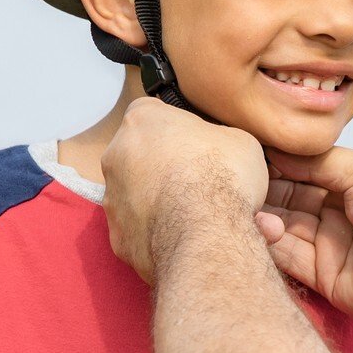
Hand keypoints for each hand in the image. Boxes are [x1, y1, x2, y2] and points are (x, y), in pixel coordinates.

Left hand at [102, 98, 266, 282]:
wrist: (208, 234)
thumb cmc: (223, 177)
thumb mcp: (240, 140)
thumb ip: (217, 139)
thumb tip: (218, 150)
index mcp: (142, 121)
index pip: (153, 113)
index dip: (177, 130)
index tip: (196, 145)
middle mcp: (116, 156)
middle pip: (139, 156)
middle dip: (163, 167)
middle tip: (197, 182)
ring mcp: (112, 200)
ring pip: (135, 197)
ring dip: (158, 202)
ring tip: (194, 215)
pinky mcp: (118, 238)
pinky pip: (138, 232)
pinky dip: (157, 235)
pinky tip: (183, 239)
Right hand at [260, 148, 352, 352]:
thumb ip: (319, 161)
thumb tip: (281, 149)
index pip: (306, 168)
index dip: (277, 160)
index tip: (246, 150)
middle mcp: (343, 213)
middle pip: (291, 198)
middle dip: (264, 188)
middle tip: (234, 176)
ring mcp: (334, 247)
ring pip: (285, 228)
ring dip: (264, 216)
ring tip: (242, 201)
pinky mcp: (327, 279)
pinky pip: (290, 259)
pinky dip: (271, 243)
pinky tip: (258, 226)